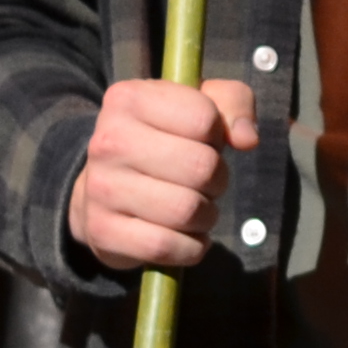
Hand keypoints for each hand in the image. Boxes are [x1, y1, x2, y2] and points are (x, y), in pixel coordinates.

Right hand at [64, 74, 258, 272]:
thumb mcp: (199, 104)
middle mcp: (107, 141)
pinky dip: (189, 247)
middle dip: (217, 180)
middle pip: (201, 168)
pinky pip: (166, 246)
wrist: (102, 188)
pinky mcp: (102, 231)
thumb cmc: (162, 140)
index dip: (216, 135)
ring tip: (195, 208)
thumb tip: (248, 139)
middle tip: (205, 182)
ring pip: (186, 211)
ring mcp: (100, 188)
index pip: (204, 118)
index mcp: (128, 99)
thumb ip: (234, 103)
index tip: (202, 142)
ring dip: (206, 216)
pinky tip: (184, 236)